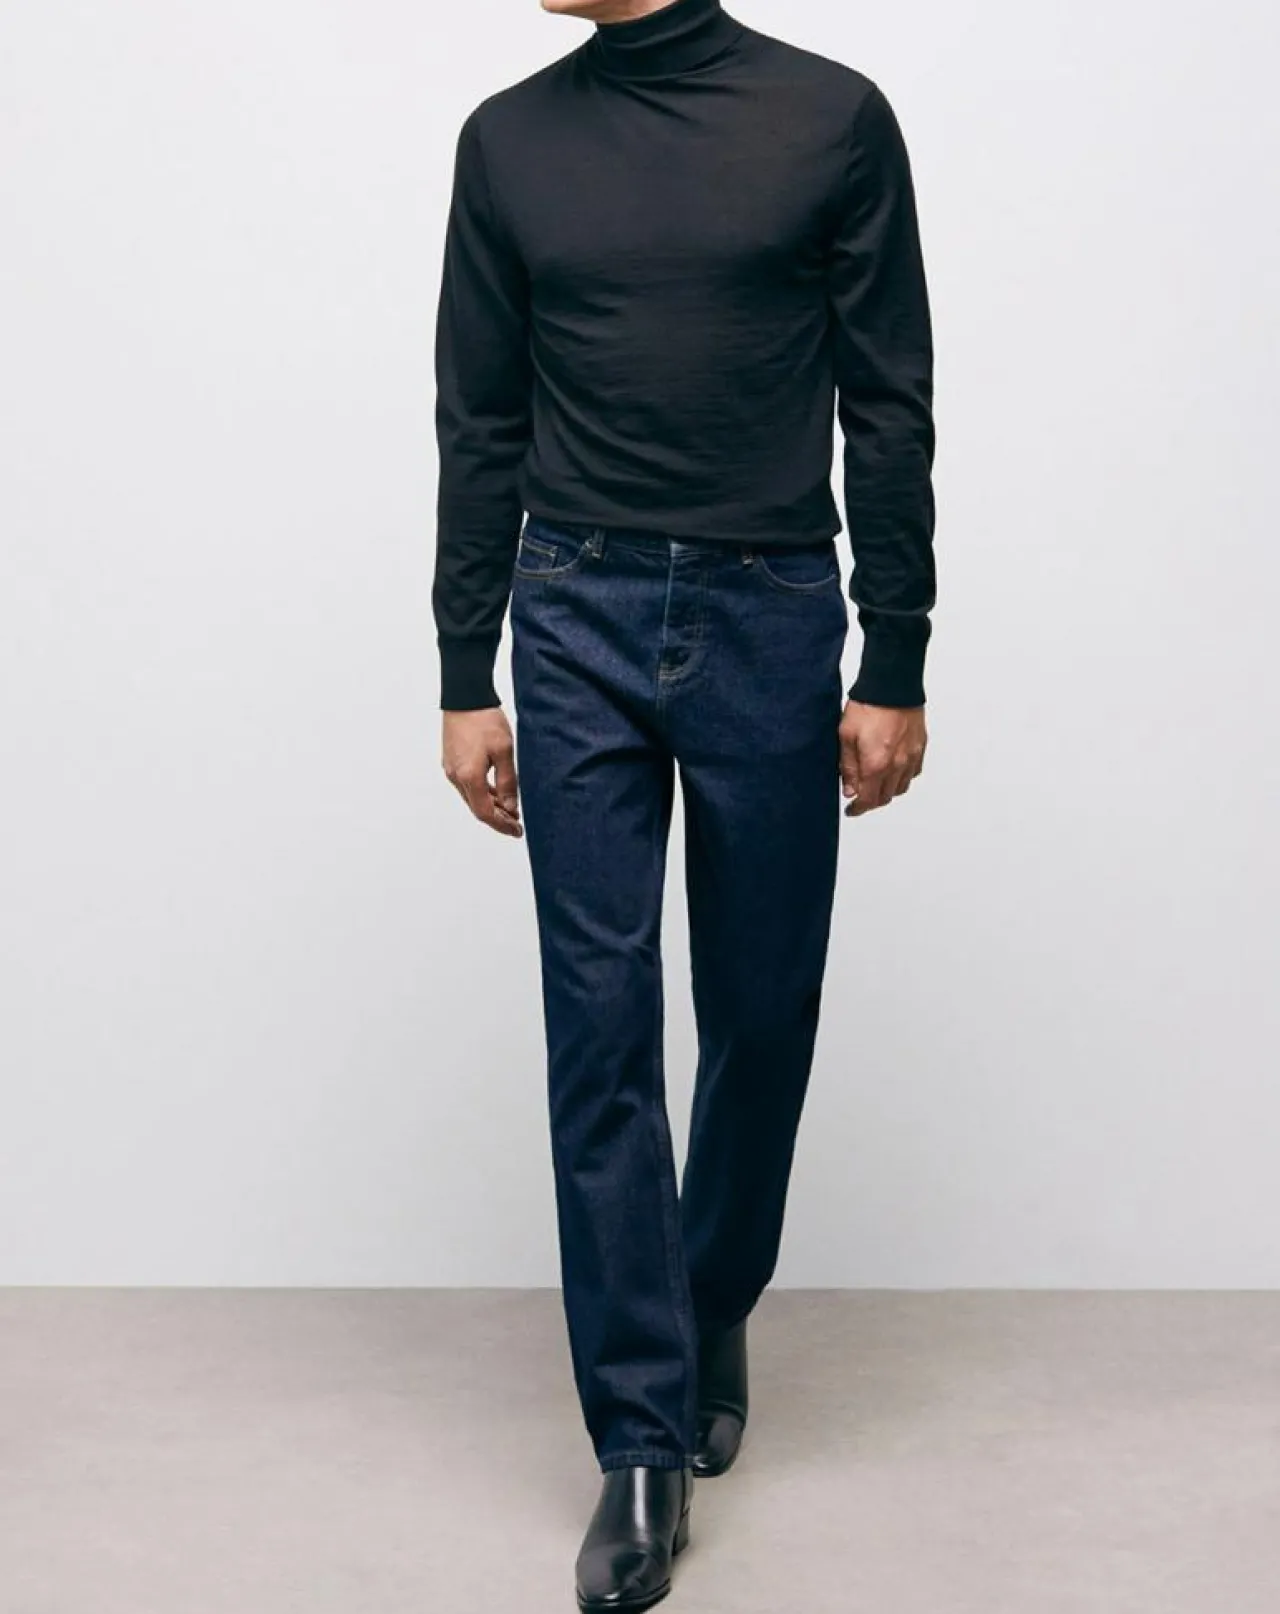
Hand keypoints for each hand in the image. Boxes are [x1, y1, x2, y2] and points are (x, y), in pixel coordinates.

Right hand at [442, 707, 522, 836]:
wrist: (464, 696)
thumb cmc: (484, 719)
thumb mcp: (504, 751)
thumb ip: (507, 782)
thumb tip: (510, 806)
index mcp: (469, 777)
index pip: (485, 813)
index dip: (502, 825)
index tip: (516, 831)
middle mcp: (456, 776)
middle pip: (477, 808)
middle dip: (498, 818)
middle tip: (516, 824)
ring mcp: (451, 769)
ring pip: (472, 797)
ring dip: (490, 806)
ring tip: (510, 809)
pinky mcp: (452, 761)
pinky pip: (467, 785)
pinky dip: (482, 793)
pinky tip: (495, 792)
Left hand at [839, 700, 926, 817]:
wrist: (892, 685)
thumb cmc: (868, 705)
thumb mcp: (846, 736)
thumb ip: (848, 767)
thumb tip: (849, 789)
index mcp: (877, 764)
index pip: (868, 800)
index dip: (858, 809)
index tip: (851, 810)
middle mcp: (897, 765)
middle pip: (885, 797)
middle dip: (871, 801)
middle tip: (860, 796)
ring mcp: (911, 757)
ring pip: (900, 787)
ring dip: (887, 791)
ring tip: (875, 784)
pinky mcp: (920, 747)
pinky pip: (913, 772)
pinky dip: (902, 777)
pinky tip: (893, 770)